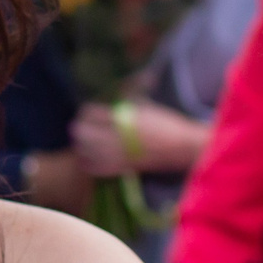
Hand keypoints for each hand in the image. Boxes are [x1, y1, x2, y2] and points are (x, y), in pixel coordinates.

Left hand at [72, 102, 208, 178]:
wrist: (182, 146)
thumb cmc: (167, 124)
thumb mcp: (147, 106)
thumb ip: (129, 99)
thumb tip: (118, 93)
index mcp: (124, 117)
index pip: (93, 113)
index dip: (85, 113)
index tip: (86, 113)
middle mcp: (119, 135)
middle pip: (84, 133)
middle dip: (79, 129)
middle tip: (79, 128)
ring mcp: (121, 153)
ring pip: (88, 151)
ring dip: (81, 146)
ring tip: (80, 144)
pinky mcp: (125, 167)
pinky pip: (99, 168)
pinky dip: (88, 164)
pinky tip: (85, 161)